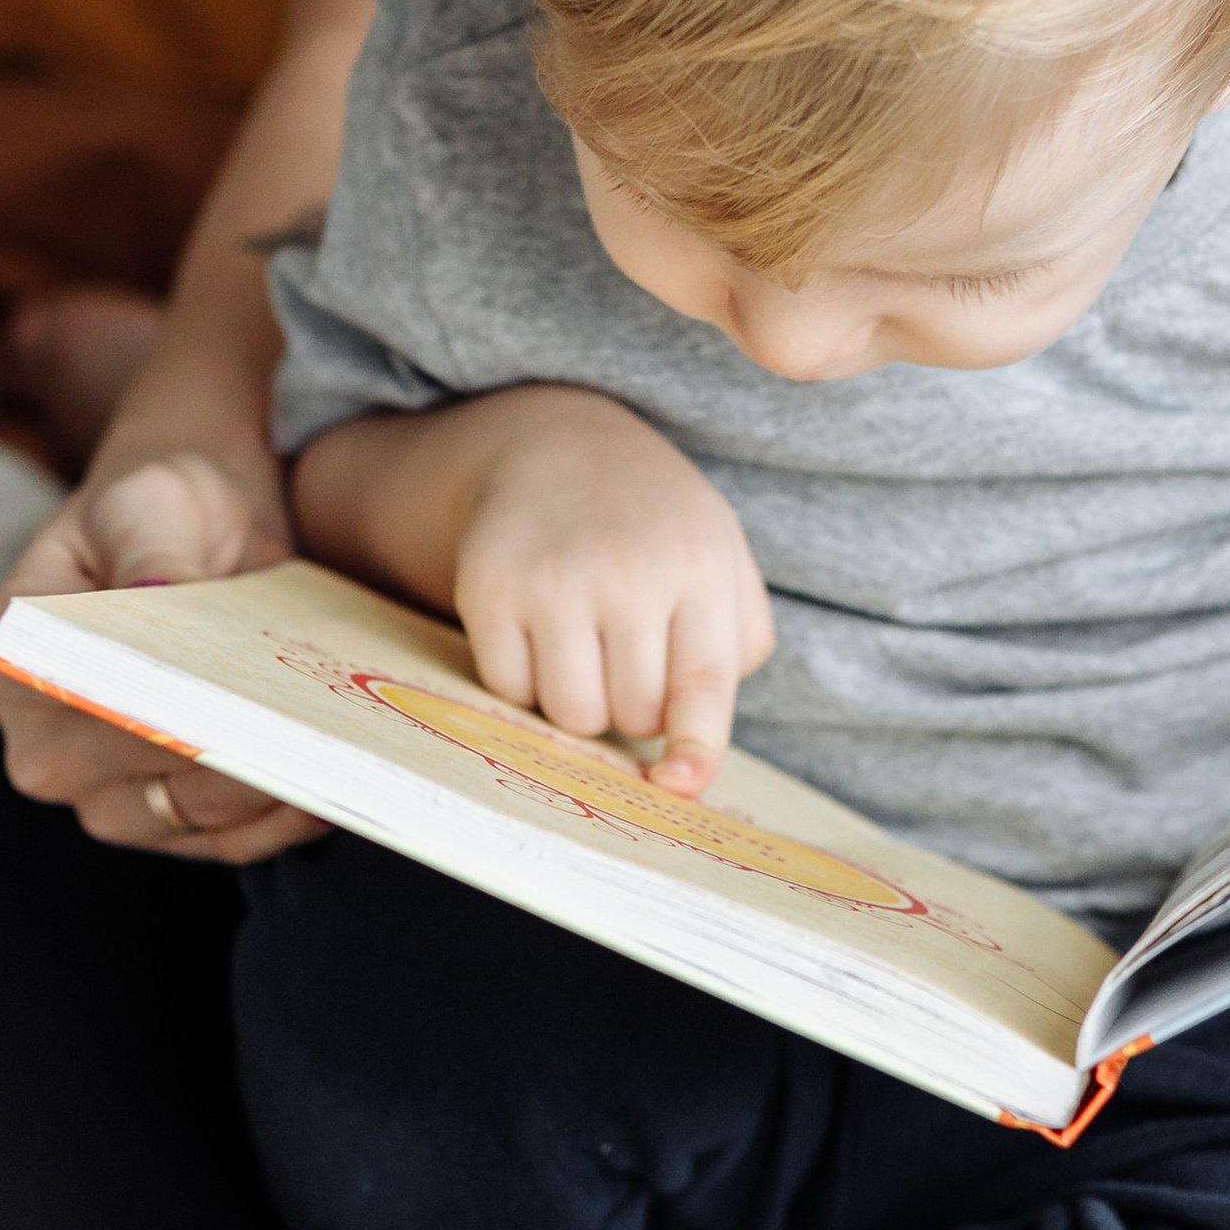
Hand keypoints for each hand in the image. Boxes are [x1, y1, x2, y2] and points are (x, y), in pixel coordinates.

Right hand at [0, 449, 329, 862]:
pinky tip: (331, 786)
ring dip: (262, 793)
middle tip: (306, 738)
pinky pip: (223, 840)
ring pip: (186, 818)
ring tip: (334, 760)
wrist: (197, 527)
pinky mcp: (163, 812)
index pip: (81, 706)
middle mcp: (41, 742)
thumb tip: (164, 603)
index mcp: (6, 663)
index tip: (231, 704)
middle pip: (135, 778)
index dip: (158, 713)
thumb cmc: (156, 506)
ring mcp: (100, 789)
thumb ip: (151, 558)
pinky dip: (278, 820)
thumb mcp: (147, 506)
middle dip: (225, 758)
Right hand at [451, 391, 775, 796]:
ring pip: (572, 714)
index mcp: (699, 563)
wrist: (555, 444)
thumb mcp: (720, 551)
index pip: (704, 682)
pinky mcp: (491, 588)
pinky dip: (525, 680)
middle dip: (635, 706)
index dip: (697, 748)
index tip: (680, 785)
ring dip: (581, 703)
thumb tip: (697, 741)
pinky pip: (510, 690)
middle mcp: (628, 571)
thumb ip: (739, 641)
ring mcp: (554, 580)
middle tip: (628, 655)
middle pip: (634, 714)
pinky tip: (539, 630)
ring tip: (586, 646)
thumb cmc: (653, 520)